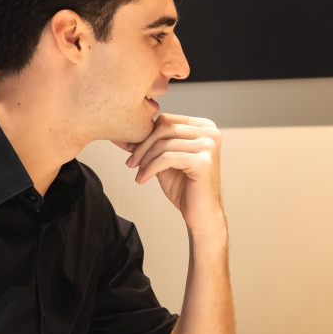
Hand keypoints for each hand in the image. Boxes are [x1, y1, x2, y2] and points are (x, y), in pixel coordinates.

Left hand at [114, 114, 223, 234]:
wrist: (202, 213)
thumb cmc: (185, 187)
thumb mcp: (163, 160)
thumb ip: (148, 145)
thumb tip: (122, 135)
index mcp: (203, 126)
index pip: (166, 120)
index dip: (145, 135)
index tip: (131, 151)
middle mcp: (210, 132)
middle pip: (164, 128)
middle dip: (143, 146)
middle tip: (132, 163)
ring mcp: (208, 146)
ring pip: (164, 144)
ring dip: (146, 160)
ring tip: (139, 173)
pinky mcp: (204, 161)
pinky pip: (167, 158)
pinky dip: (151, 168)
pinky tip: (143, 179)